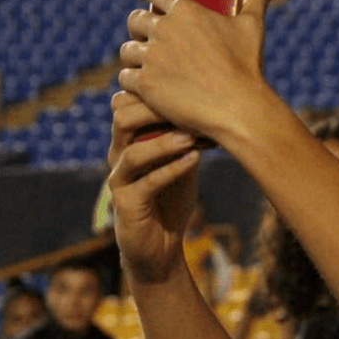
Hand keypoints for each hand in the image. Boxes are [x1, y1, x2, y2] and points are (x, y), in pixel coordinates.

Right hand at [107, 92, 201, 284]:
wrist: (161, 247)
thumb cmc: (172, 199)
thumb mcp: (182, 161)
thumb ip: (188, 135)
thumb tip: (220, 104)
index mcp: (128, 140)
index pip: (128, 103)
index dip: (155, 93)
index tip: (193, 91)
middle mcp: (118, 155)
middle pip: (122, 117)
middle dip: (155, 109)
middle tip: (190, 105)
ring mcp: (119, 180)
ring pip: (132, 152)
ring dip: (164, 142)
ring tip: (192, 136)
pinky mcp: (126, 205)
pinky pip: (146, 183)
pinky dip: (171, 169)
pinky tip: (194, 160)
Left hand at [117, 0, 284, 144]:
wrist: (239, 107)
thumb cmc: (248, 66)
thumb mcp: (253, 27)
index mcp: (187, 11)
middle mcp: (165, 29)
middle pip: (136, 20)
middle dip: (138, 27)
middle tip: (144, 37)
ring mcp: (153, 56)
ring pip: (128, 50)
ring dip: (135, 57)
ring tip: (143, 65)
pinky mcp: (146, 82)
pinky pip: (126, 77)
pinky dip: (133, 81)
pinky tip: (142, 87)